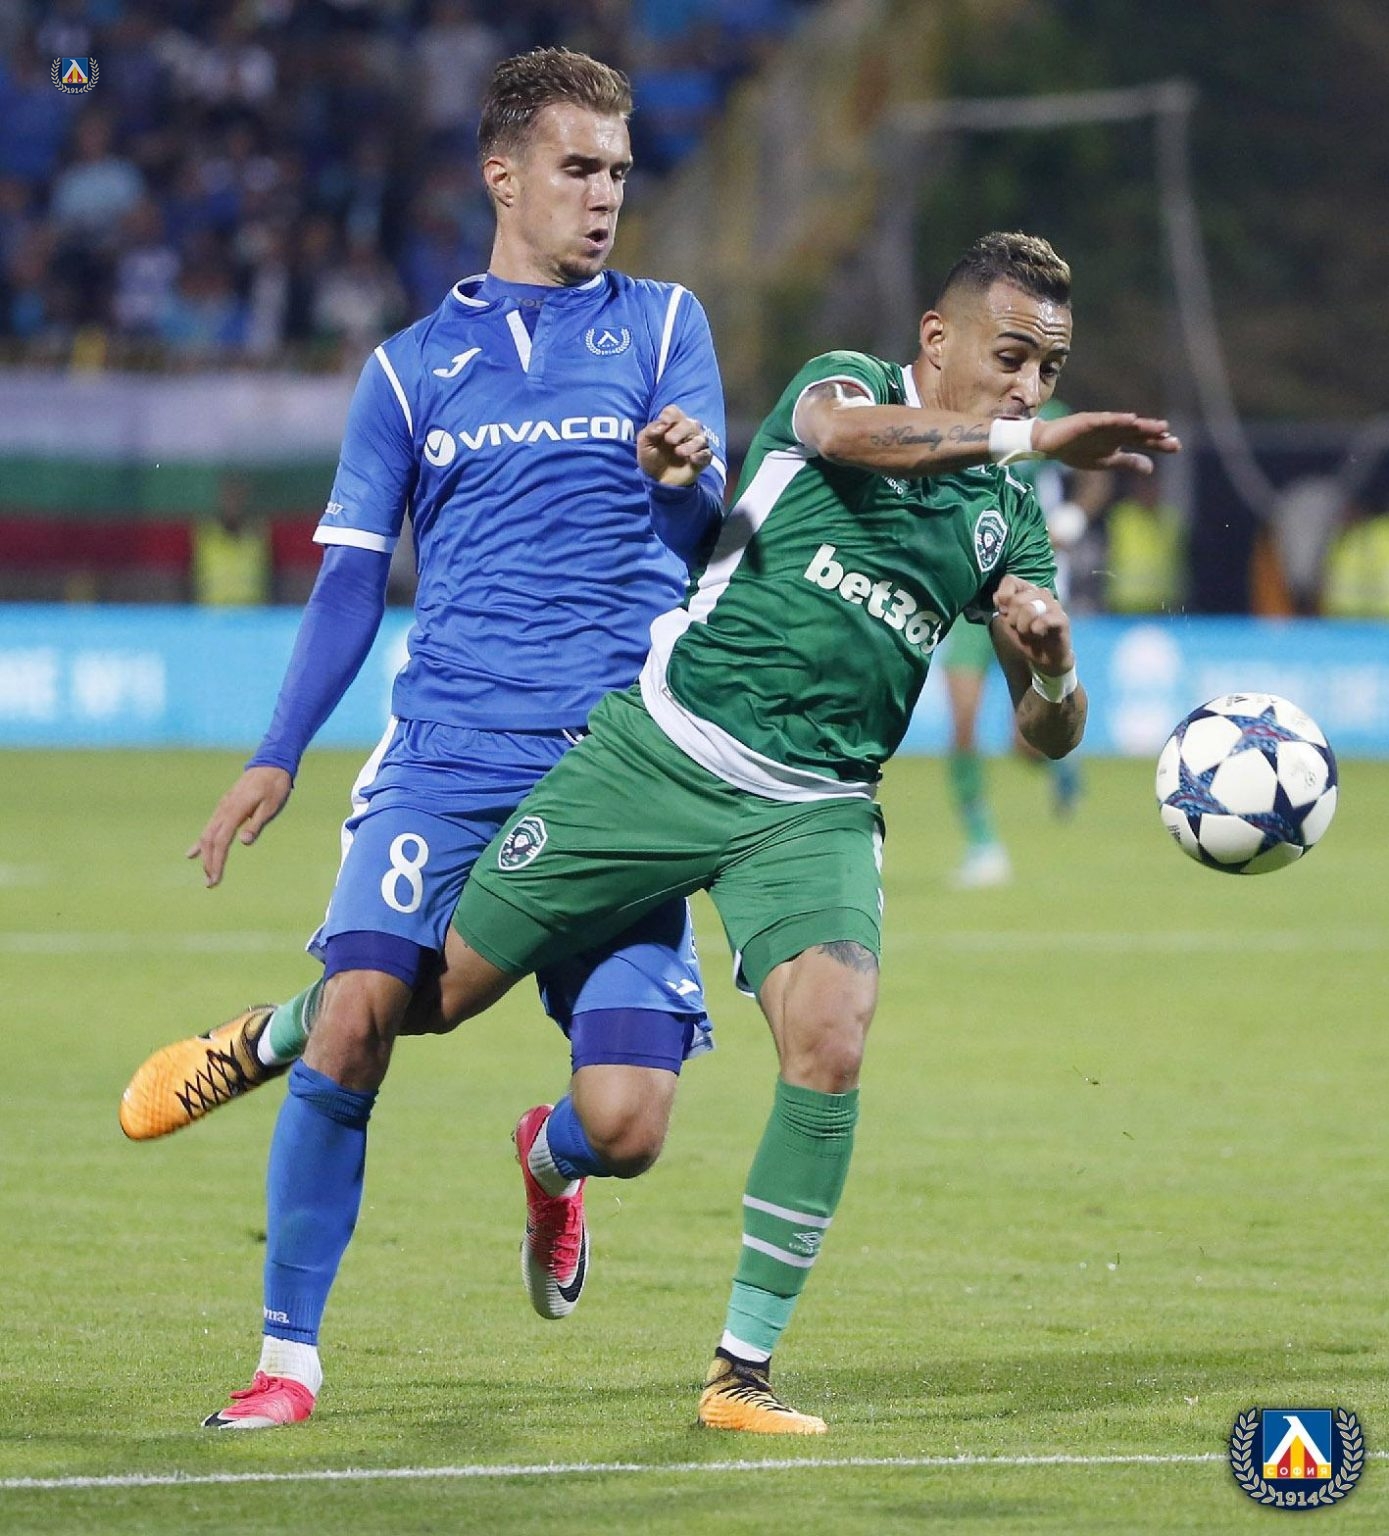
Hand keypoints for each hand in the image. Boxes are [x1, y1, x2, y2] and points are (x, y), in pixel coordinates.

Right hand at [187, 765, 292, 886]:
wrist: (271, 764)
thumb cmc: (275, 786)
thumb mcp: (271, 806)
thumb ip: (257, 824)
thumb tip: (244, 843)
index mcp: (235, 810)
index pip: (221, 841)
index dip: (217, 861)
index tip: (216, 878)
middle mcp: (224, 809)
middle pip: (210, 840)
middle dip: (209, 863)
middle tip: (211, 884)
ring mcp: (222, 807)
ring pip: (207, 834)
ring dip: (205, 855)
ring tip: (207, 874)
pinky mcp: (224, 807)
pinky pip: (209, 827)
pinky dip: (201, 842)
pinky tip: (191, 854)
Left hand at [637, 405, 713, 486]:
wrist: (658, 481)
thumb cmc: (652, 459)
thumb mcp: (644, 445)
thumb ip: (650, 431)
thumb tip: (662, 424)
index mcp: (671, 424)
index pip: (674, 411)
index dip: (669, 416)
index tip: (663, 426)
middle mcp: (687, 431)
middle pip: (689, 423)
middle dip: (679, 431)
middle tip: (669, 441)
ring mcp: (696, 445)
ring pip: (701, 438)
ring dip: (690, 444)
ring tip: (679, 452)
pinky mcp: (702, 459)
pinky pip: (707, 453)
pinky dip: (700, 455)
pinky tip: (692, 459)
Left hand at [993, 575, 1073, 675]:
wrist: (1045, 658)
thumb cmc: (1027, 638)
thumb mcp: (1008, 624)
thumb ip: (1003, 608)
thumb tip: (998, 598)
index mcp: (1027, 591)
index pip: (1010, 580)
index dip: (1003, 596)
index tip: (1003, 611)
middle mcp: (1041, 594)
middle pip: (1017, 599)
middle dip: (1012, 619)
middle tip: (1019, 629)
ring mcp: (1053, 605)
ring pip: (1029, 609)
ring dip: (1023, 626)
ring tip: (1029, 633)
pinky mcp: (1062, 619)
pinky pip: (1044, 620)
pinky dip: (1035, 629)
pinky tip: (1037, 633)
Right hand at [1032, 412, 1179, 474]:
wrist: (1049, 445)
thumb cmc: (1077, 451)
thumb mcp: (1107, 461)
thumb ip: (1129, 462)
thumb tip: (1152, 469)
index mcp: (1119, 439)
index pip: (1142, 441)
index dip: (1158, 443)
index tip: (1176, 446)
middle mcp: (1114, 430)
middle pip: (1137, 431)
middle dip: (1153, 433)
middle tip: (1170, 436)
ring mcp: (1101, 424)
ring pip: (1124, 425)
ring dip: (1140, 425)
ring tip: (1157, 426)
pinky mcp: (1086, 421)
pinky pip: (1103, 421)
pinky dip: (1116, 419)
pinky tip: (1129, 419)